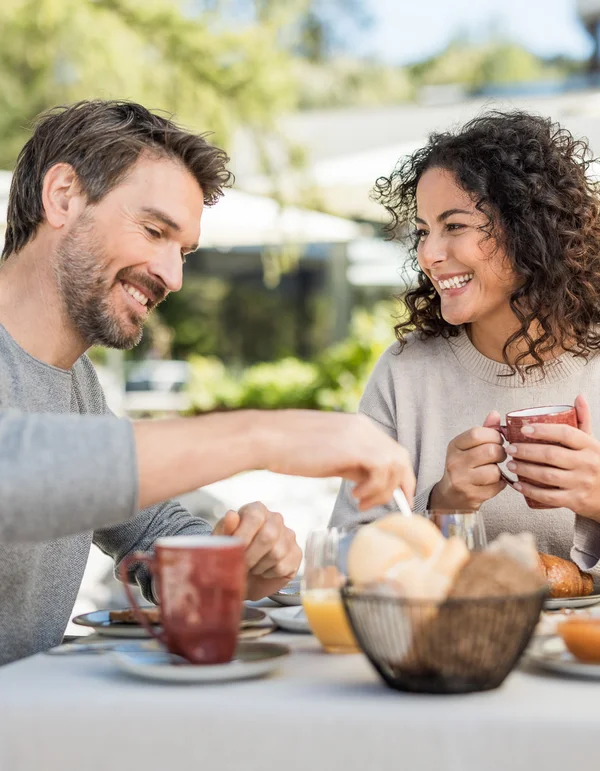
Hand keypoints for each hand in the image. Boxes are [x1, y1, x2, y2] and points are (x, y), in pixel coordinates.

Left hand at [213, 501, 301, 599]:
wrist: (244, 577)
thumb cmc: (232, 554)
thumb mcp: (222, 542)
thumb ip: (225, 528)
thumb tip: (231, 516)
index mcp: (257, 510)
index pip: (254, 517)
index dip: (243, 536)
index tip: (233, 552)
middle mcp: (275, 519)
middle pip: (268, 536)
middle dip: (251, 555)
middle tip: (240, 565)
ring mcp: (289, 536)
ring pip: (276, 553)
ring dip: (258, 566)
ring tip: (251, 566)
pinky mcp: (296, 554)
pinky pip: (283, 566)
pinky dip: (268, 574)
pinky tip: (262, 571)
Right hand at [256, 411, 415, 510]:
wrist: (266, 438)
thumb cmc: (288, 449)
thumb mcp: (328, 455)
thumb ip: (351, 464)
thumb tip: (367, 480)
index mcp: (358, 426)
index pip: (392, 450)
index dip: (398, 476)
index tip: (394, 497)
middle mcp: (364, 427)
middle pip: (401, 457)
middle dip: (400, 485)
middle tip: (388, 506)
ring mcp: (360, 434)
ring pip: (396, 465)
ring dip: (384, 490)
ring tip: (361, 502)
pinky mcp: (354, 447)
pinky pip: (382, 470)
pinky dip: (374, 488)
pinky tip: (355, 495)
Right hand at [430, 411, 506, 509]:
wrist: (450, 496)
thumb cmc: (463, 467)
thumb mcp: (468, 447)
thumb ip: (483, 430)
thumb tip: (495, 414)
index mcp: (454, 446)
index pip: (476, 433)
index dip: (494, 435)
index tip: (497, 440)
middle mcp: (455, 462)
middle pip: (490, 451)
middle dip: (501, 453)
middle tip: (498, 456)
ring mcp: (462, 480)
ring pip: (494, 470)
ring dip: (499, 471)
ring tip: (493, 470)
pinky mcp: (471, 495)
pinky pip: (497, 486)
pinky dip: (499, 484)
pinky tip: (491, 483)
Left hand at [506, 395, 599, 519]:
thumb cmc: (596, 464)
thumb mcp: (592, 442)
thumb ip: (584, 420)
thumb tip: (578, 396)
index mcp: (590, 446)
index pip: (565, 433)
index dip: (543, 430)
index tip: (523, 429)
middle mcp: (587, 464)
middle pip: (551, 454)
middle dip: (526, 451)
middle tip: (510, 448)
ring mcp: (581, 483)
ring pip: (547, 476)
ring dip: (525, 470)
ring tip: (510, 464)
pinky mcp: (575, 501)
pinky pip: (548, 496)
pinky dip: (530, 491)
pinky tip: (517, 485)